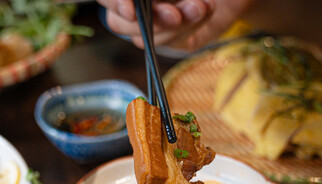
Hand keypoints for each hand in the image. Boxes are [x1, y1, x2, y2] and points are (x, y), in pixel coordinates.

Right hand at [97, 0, 216, 51]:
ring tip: (199, 7)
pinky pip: (174, 42)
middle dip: (149, 20)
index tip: (130, 9)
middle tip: (173, 15)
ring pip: (147, 38)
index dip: (115, 3)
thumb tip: (144, 3)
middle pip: (120, 24)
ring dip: (176, 24)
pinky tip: (206, 9)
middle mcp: (132, 9)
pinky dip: (192, 25)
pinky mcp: (174, 39)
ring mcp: (151, 27)